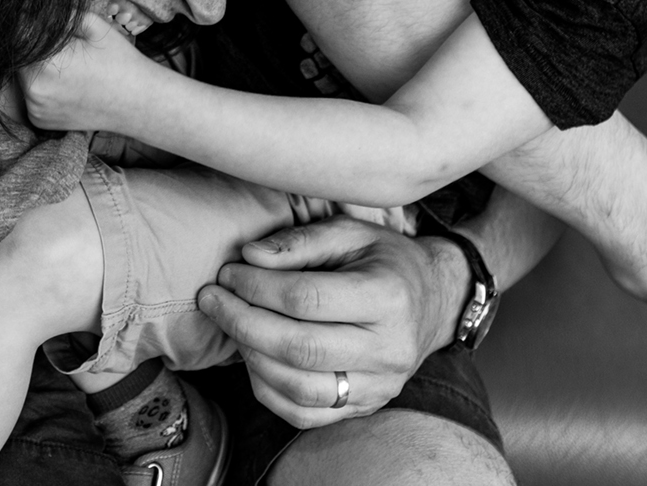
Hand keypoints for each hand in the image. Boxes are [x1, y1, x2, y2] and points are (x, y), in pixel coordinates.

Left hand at [18, 11, 146, 132]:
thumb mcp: (93, 24)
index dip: (29, 22)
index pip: (18, 32)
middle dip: (33, 45)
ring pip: (23, 75)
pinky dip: (42, 87)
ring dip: (36, 66)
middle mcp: (34, 89)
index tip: (43, 20)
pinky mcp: (39, 120)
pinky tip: (66, 85)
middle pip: (18, 54)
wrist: (138, 102)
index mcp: (45, 62)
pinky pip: (31, 95)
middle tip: (64, 46)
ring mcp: (35, 108)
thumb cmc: (118, 60)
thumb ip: (59, 12)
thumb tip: (34, 5)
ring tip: (68, 66)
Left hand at [197, 217, 463, 429]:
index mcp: (389, 297)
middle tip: (212, 299)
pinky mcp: (366, 407)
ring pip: (299, 388)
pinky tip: (252, 357)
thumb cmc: (385, 261)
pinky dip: (268, 390)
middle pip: (299, 348)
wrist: (434, 301)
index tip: (228, 273)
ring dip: (250, 357)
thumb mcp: (350, 232)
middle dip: (242, 322)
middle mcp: (389, 349)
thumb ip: (300, 241)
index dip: (257, 287)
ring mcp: (380, 386)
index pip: (306, 299)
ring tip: (230, 325)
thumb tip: (249, 256)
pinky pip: (305, 414)